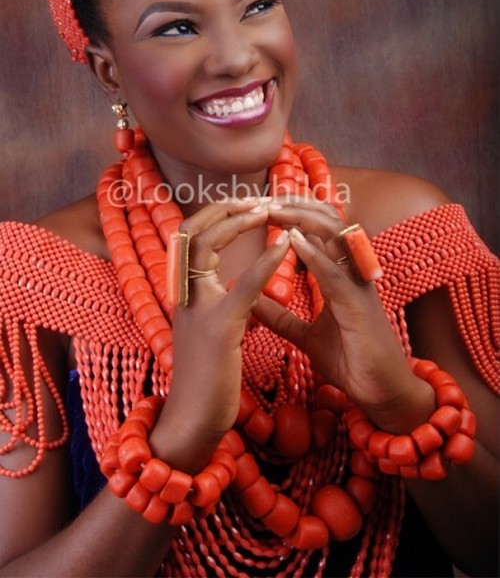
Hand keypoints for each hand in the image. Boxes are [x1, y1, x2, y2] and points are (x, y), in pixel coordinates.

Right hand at [157, 200, 288, 451]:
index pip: (189, 236)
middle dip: (222, 207)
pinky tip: (285, 246)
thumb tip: (230, 280)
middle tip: (254, 197)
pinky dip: (264, 262)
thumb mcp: (209, 328)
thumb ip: (216, 300)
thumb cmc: (207, 375)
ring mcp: (196, 309)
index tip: (244, 203)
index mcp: (183, 293)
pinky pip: (242, 287)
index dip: (215, 214)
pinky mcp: (217, 329)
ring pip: (205, 247)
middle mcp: (182, 294)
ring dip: (237, 221)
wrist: (194, 418)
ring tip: (266, 208)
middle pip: (190, 230)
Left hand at [254, 199, 433, 429]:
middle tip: (263, 198)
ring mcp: (359, 286)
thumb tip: (251, 302)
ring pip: (335, 236)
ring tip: (273, 209)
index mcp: (340, 274)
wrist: (382, 394)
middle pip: (328, 220)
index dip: (292, 212)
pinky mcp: (361, 307)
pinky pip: (337, 273)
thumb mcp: (306, 336)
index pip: (317, 230)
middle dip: (295, 204)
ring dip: (302, 218)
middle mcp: (352, 272)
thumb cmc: (351, 361)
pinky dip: (315, 254)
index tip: (260, 206)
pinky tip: (293, 240)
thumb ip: (281, 317)